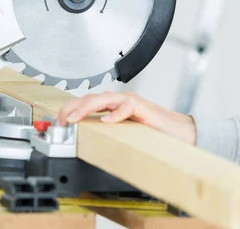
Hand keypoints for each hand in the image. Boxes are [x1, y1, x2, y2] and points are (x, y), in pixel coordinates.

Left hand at [56, 91, 196, 144]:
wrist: (181, 132)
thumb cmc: (154, 132)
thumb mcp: (123, 133)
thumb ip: (107, 132)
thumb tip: (84, 140)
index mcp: (114, 106)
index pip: (86, 102)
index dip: (70, 109)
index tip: (58, 122)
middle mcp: (121, 101)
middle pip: (91, 98)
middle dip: (73, 107)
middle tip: (61, 120)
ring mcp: (132, 103)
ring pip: (105, 99)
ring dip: (87, 107)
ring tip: (75, 118)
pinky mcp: (143, 109)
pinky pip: (128, 107)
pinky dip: (117, 113)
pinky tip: (108, 121)